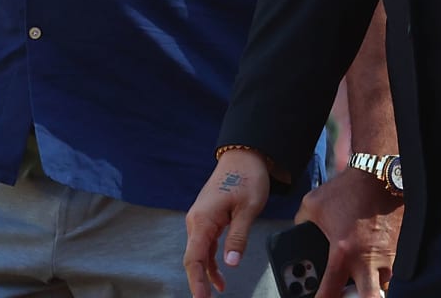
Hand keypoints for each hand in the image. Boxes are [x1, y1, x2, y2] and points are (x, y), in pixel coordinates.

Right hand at [183, 150, 271, 297]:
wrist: (243, 155)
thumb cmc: (247, 177)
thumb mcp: (248, 208)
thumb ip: (238, 237)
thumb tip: (231, 264)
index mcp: (203, 219)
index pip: (194, 258)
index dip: (196, 281)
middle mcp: (196, 220)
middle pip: (192, 258)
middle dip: (198, 282)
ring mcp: (200, 219)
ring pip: (198, 253)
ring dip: (205, 274)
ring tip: (216, 294)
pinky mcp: (207, 219)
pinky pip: (205, 245)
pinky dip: (211, 262)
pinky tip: (220, 276)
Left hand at [297, 168, 401, 297]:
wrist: (378, 173)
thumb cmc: (347, 189)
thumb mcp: (313, 204)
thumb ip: (302, 222)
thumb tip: (297, 230)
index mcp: (343, 252)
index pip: (331, 292)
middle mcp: (368, 259)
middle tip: (349, 296)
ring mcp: (388, 254)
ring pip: (384, 285)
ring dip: (373, 285)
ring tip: (362, 278)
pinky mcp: (400, 246)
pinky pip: (393, 267)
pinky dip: (383, 269)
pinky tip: (374, 258)